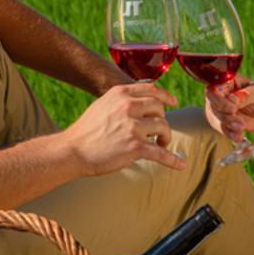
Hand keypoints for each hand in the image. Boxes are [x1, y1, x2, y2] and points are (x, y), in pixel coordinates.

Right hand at [62, 82, 185, 174]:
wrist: (72, 151)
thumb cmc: (86, 130)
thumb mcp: (103, 104)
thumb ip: (122, 100)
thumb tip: (140, 100)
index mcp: (121, 94)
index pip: (152, 89)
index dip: (165, 96)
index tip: (172, 102)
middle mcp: (128, 106)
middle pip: (160, 108)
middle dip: (162, 120)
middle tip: (159, 131)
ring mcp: (132, 126)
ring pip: (163, 127)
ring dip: (165, 137)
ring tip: (160, 144)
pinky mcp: (135, 147)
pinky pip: (161, 153)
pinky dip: (173, 160)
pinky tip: (180, 164)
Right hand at [203, 75, 253, 141]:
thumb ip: (246, 95)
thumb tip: (232, 99)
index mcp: (226, 81)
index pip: (215, 88)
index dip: (219, 99)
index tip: (232, 109)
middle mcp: (218, 93)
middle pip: (213, 105)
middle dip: (225, 116)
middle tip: (240, 123)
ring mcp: (218, 107)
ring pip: (216, 118)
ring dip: (228, 126)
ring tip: (241, 129)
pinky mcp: (220, 120)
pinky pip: (221, 128)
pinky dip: (229, 133)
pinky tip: (238, 137)